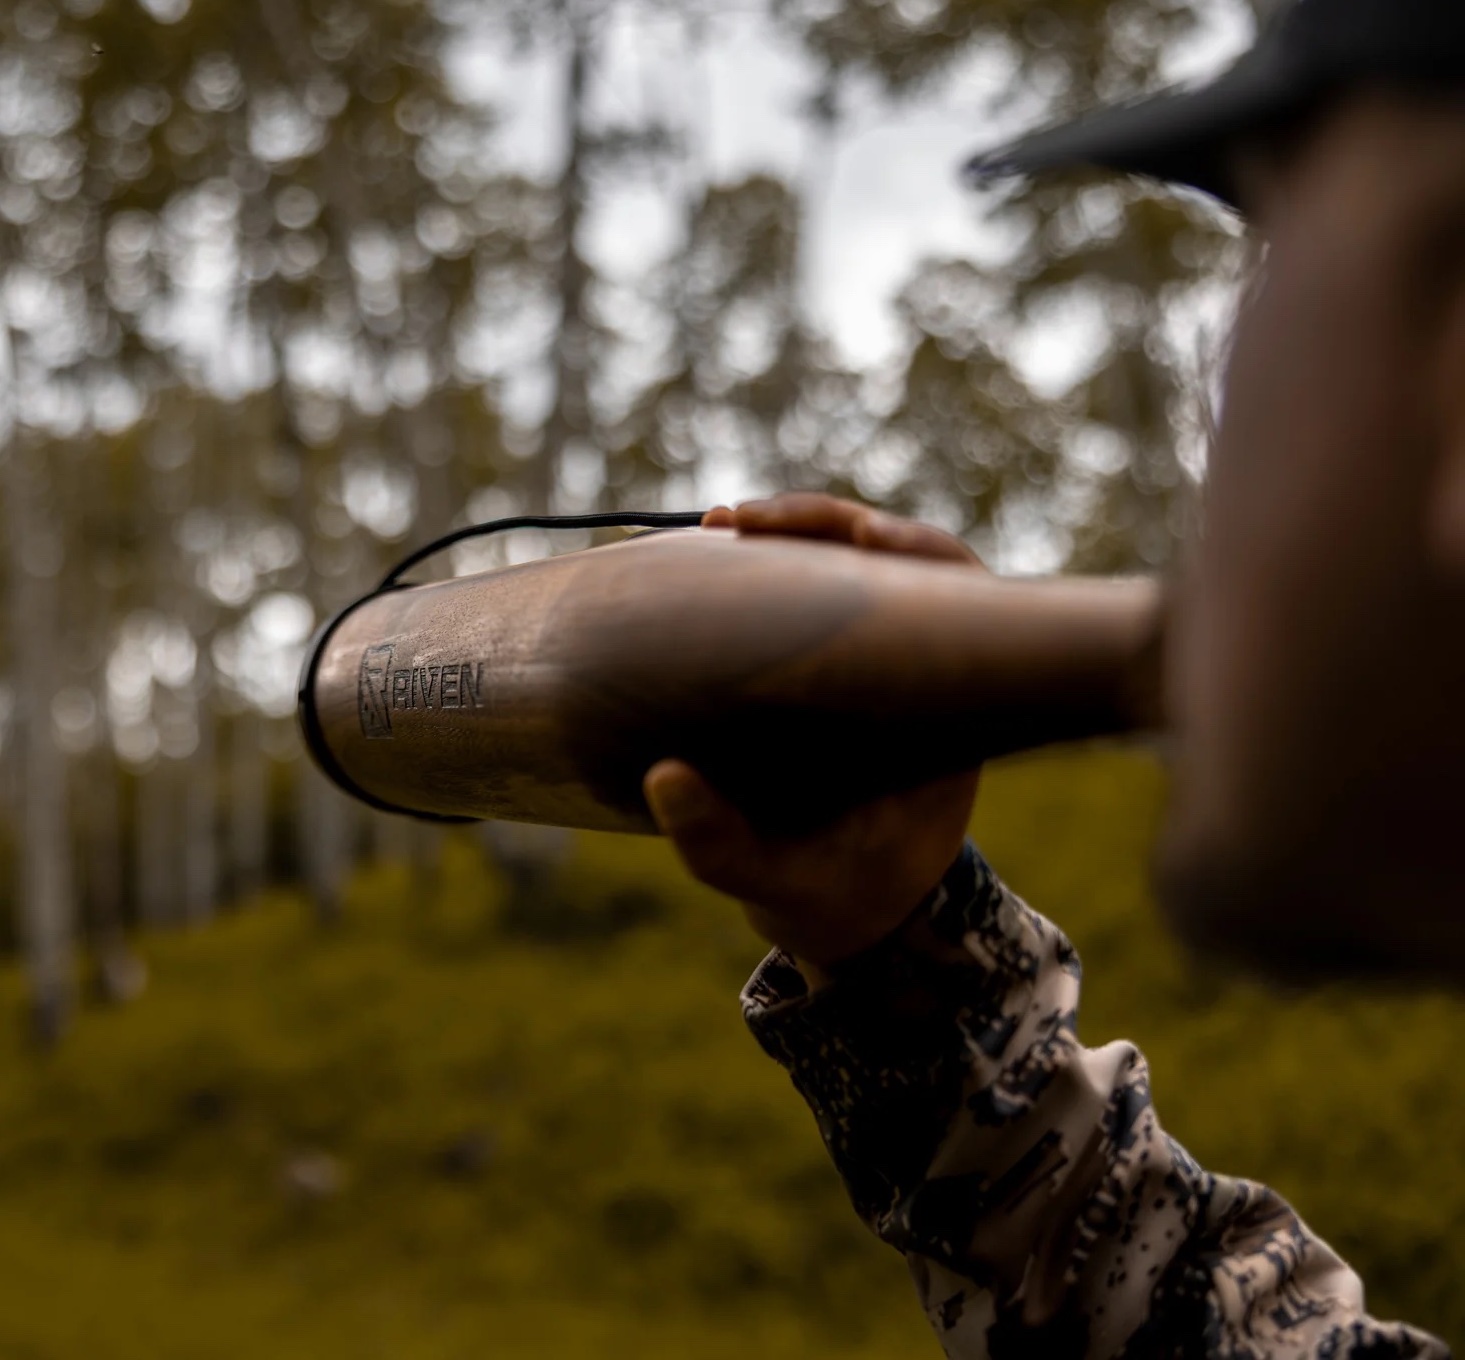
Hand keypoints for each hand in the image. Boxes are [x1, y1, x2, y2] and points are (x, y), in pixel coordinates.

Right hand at [645, 494, 984, 977]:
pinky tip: (716, 559)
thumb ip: (723, 845)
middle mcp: (920, 669)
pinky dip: (769, 568)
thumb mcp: (780, 882)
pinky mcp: (835, 663)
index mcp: (945, 711)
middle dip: (819, 524)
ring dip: (789, 538)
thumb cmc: (835, 894)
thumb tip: (664, 779)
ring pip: (848, 565)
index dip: (907, 547)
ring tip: (718, 528)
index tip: (857, 538)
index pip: (951, 590)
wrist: (852, 912)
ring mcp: (879, 661)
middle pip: (893, 555)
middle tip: (736, 523)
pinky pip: (813, 593)